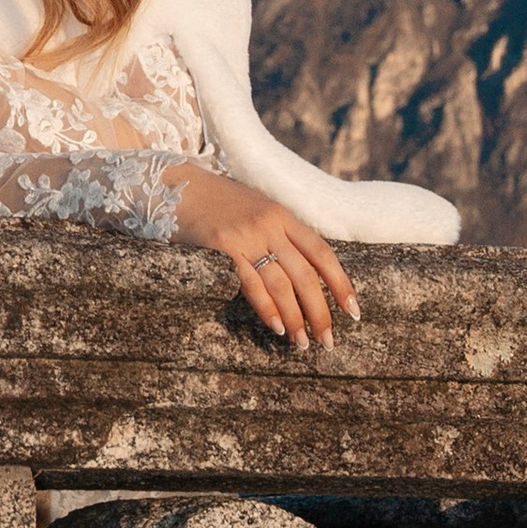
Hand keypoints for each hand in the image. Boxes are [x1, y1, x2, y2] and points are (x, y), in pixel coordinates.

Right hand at [168, 166, 359, 349]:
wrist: (174, 184)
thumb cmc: (215, 203)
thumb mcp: (255, 211)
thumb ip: (278, 235)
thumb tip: (299, 274)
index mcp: (283, 216)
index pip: (323, 253)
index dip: (341, 284)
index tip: (352, 311)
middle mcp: (270, 225)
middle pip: (307, 274)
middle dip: (321, 311)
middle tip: (327, 341)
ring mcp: (247, 235)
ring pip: (283, 283)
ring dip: (295, 317)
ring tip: (302, 343)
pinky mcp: (223, 247)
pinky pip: (252, 283)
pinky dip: (267, 308)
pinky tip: (276, 327)